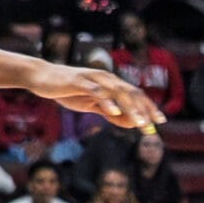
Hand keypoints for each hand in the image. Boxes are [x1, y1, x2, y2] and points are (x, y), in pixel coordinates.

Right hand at [28, 62, 166, 131]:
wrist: (42, 78)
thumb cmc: (68, 91)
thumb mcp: (90, 105)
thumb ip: (109, 113)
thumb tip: (130, 123)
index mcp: (110, 84)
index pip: (135, 95)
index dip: (149, 107)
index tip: (161, 121)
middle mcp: (106, 78)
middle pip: (131, 93)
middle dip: (145, 109)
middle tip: (154, 125)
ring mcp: (93, 78)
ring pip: (117, 92)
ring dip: (130, 108)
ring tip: (140, 123)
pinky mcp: (79, 81)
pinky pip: (96, 91)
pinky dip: (107, 101)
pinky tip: (115, 112)